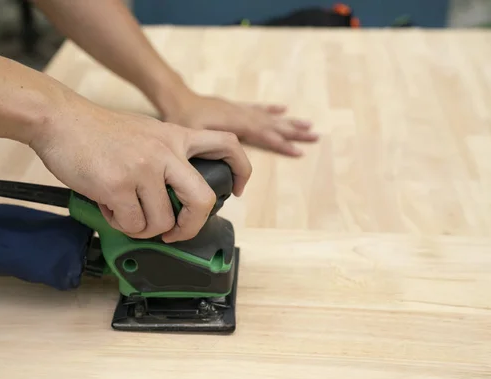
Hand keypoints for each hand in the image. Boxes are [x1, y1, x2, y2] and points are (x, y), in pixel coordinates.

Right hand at [30, 95, 251, 242]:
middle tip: (176, 232)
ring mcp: (143, 169)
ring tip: (127, 213)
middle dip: (192, 226)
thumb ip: (166, 156)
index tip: (236, 190)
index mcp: (176, 136)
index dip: (241, 171)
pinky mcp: (119, 185)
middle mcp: (166, 151)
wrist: (59, 120)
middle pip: (203, 199)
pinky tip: (110, 208)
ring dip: (145, 228)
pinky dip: (122, 224)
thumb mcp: (145, 132)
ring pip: (163, 222)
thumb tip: (174, 196)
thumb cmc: (97, 130)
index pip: (227, 144)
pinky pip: (133, 224)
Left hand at [162, 92, 319, 156]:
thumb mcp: (194, 135)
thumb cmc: (182, 117)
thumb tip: (221, 169)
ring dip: (288, 122)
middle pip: (273, 125)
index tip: (298, 153)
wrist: (175, 97)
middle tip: (315, 137)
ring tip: (308, 125)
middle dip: (294, 132)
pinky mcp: (234, 107)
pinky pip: (257, 108)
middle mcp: (242, 115)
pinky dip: (271, 110)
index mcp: (236, 123)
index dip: (281, 145)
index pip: (264, 135)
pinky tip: (283, 109)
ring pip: (269, 117)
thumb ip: (208, 150)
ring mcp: (240, 110)